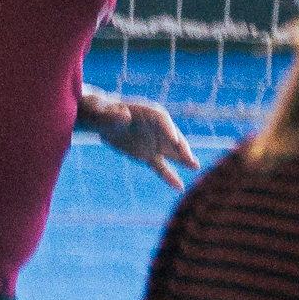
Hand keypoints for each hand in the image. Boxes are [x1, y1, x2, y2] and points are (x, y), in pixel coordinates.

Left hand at [83, 93, 200, 187]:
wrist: (102, 120)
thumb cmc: (103, 111)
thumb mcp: (105, 112)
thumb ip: (114, 114)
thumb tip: (124, 114)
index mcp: (148, 112)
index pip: (163, 120)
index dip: (169, 130)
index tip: (174, 141)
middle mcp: (156, 127)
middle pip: (173, 137)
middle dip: (182, 148)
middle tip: (191, 159)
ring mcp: (154, 142)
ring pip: (172, 153)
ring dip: (183, 161)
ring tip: (196, 167)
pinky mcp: (148, 155)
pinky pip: (162, 167)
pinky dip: (170, 177)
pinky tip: (180, 187)